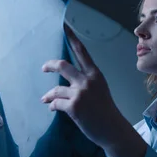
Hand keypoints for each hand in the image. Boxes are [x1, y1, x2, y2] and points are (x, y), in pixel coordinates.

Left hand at [40, 24, 125, 148]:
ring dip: (48, 95)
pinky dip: (52, 106)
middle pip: (63, 65)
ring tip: (46, 99)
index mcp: (96, 75)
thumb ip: (86, 82)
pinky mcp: (74, 107)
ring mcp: (80, 93)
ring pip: (55, 89)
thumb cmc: (106, 112)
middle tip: (44, 68)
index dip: (72, 38)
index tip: (64, 26)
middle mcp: (88, 81)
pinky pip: (55, 103)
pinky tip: (53, 108)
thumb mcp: (100, 90)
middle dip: (49, 66)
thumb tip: (66, 83)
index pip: (82, 52)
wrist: (113, 130)